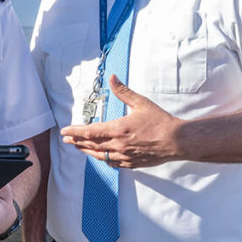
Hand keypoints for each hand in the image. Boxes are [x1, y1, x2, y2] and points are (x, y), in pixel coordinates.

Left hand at [60, 75, 183, 167]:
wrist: (176, 141)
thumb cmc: (160, 121)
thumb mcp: (141, 103)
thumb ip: (124, 91)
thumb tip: (113, 78)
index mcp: (118, 129)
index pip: (90, 131)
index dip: (75, 131)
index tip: (65, 130)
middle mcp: (118, 145)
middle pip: (91, 144)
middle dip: (76, 141)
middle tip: (66, 139)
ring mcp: (124, 156)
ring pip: (99, 156)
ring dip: (86, 151)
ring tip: (78, 147)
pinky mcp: (132, 163)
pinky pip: (112, 163)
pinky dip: (103, 159)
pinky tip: (100, 157)